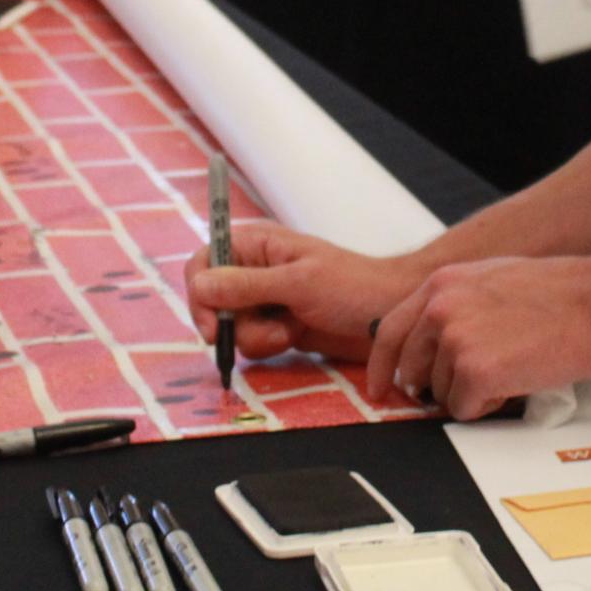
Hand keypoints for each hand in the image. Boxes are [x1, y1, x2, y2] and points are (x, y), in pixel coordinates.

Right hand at [182, 219, 428, 364]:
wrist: (391, 315)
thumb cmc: (353, 287)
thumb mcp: (298, 283)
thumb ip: (247, 285)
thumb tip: (199, 284)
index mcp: (256, 245)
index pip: (204, 261)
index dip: (200, 293)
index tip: (213, 325)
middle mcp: (254, 270)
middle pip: (212, 301)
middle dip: (235, 323)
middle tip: (266, 332)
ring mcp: (265, 301)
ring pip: (232, 327)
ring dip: (259, 337)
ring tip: (292, 330)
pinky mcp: (275, 326)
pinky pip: (252, 343)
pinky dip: (270, 345)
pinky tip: (296, 337)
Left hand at [367, 254, 590, 421]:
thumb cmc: (561, 293)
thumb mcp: (492, 280)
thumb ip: (456, 304)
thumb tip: (435, 339)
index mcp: (442, 284)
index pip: (390, 332)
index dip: (382, 367)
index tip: (379, 389)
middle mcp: (440, 309)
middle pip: (411, 371)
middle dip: (433, 387)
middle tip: (467, 387)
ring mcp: (455, 341)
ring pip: (441, 393)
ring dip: (471, 393)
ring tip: (511, 369)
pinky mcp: (475, 372)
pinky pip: (465, 410)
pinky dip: (488, 406)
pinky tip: (516, 382)